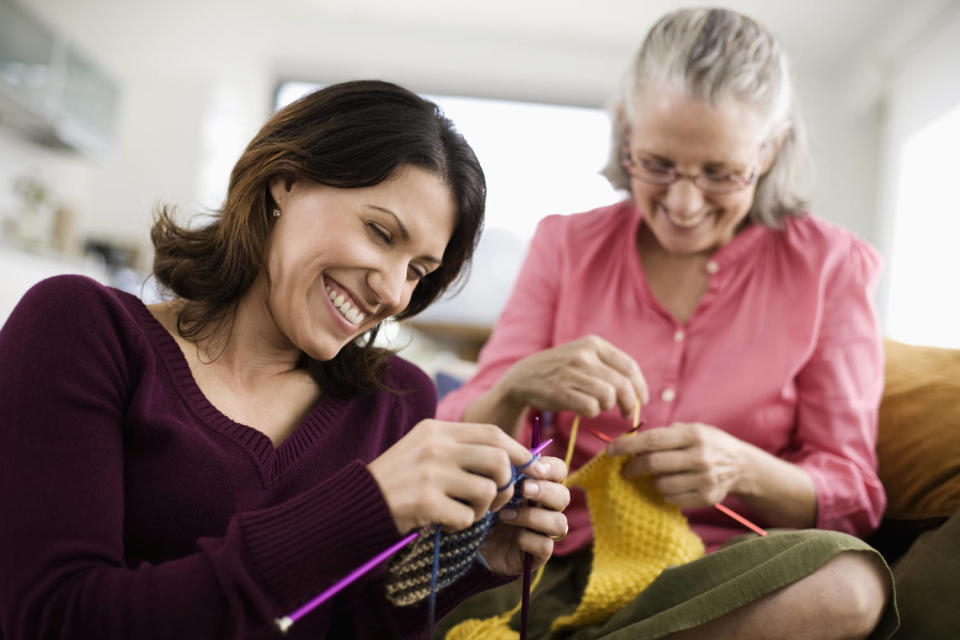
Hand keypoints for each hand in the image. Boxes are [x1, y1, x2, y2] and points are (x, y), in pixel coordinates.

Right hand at [368, 419, 532, 533]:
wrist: (356, 505)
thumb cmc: (397, 480)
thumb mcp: (424, 450)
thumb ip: (460, 449)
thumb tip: (511, 457)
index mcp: (436, 429)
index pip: (492, 433)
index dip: (517, 451)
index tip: (527, 469)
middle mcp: (435, 446)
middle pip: (498, 459)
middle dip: (506, 484)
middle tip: (493, 499)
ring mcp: (430, 473)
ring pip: (488, 490)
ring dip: (484, 509)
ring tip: (465, 512)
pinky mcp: (424, 501)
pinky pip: (467, 517)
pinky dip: (461, 525)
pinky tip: (444, 522)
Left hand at [479, 455, 569, 574]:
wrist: (468, 542)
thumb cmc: (480, 506)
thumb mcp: (489, 484)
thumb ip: (503, 469)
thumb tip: (514, 455)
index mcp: (537, 485)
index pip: (559, 470)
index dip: (552, 468)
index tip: (535, 469)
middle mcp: (545, 507)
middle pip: (563, 496)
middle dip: (545, 492)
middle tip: (524, 489)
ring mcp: (543, 532)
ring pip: (560, 523)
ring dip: (533, 517)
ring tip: (505, 516)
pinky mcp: (537, 555)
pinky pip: (546, 545)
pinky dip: (530, 540)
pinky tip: (513, 538)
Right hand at [496, 335, 648, 419]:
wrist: (524, 376)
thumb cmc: (562, 370)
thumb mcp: (584, 356)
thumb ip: (610, 367)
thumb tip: (638, 390)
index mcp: (594, 343)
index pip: (629, 367)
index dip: (640, 387)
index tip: (642, 400)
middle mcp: (584, 354)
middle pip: (622, 385)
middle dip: (629, 404)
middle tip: (627, 414)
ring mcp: (571, 372)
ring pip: (608, 397)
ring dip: (606, 407)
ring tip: (596, 406)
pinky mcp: (560, 391)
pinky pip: (591, 408)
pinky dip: (591, 413)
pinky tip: (582, 409)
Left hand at [607, 422, 747, 508]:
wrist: (742, 465)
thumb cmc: (708, 443)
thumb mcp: (691, 430)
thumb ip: (664, 435)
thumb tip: (631, 442)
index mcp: (693, 435)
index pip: (653, 440)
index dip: (628, 445)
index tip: (610, 450)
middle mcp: (700, 456)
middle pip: (653, 464)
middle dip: (632, 467)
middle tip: (624, 470)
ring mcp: (705, 479)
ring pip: (661, 484)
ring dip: (652, 481)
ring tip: (655, 476)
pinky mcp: (707, 497)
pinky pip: (672, 498)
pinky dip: (666, 493)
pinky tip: (671, 485)